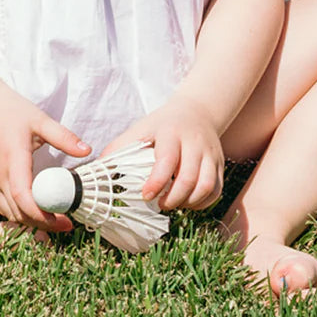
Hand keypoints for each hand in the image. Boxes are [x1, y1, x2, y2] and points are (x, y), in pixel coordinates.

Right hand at [0, 86, 89, 230]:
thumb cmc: (12, 111)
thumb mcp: (40, 120)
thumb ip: (63, 137)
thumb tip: (87, 151)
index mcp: (13, 158)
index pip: (24, 197)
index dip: (43, 215)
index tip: (65, 220)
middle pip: (18, 212)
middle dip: (42, 223)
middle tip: (66, 224)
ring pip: (8, 213)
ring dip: (29, 221)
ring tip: (53, 219)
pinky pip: (1, 206)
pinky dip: (17, 213)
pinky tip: (34, 209)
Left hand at [102, 96, 224, 211]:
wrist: (197, 111)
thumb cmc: (162, 125)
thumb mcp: (141, 129)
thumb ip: (120, 148)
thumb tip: (97, 169)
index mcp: (171, 132)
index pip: (167, 160)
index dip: (156, 182)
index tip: (145, 195)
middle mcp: (194, 142)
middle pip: (189, 177)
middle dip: (173, 198)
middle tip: (160, 204)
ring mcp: (210, 153)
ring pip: (206, 186)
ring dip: (189, 202)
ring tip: (174, 204)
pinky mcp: (220, 164)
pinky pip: (216, 190)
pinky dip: (203, 203)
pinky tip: (188, 202)